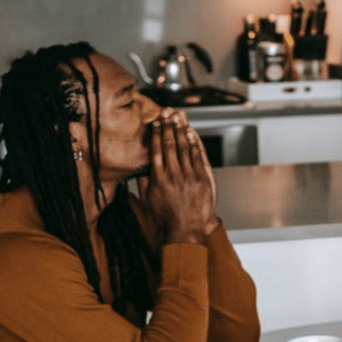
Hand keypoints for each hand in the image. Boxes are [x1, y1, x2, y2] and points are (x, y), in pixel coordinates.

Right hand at [137, 110, 218, 244]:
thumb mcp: (148, 197)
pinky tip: (191, 133)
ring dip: (180, 130)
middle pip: (169, 144)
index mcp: (158, 177)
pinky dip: (194, 143)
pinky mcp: (201, 178)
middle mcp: (172, 174)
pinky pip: (197, 156)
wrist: (187, 227)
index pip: (156, 149)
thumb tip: (140, 163)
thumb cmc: (166, 214)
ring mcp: (188, 175)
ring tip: (178, 118)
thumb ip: (143, 179)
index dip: (156, 133)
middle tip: (166, 113)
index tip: (155, 122)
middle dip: (168, 126)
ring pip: (183, 147)